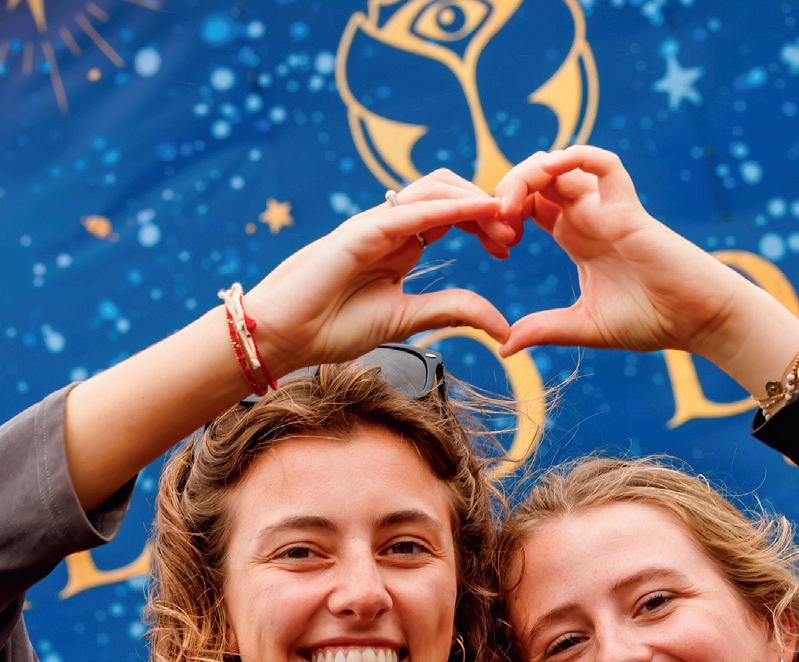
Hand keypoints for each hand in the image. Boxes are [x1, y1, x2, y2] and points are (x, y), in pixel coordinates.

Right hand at [244, 171, 514, 374]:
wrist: (285, 335)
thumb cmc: (334, 327)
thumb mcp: (409, 318)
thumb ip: (453, 312)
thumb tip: (504, 327)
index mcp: (402, 244)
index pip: (453, 215)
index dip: (485, 223)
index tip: (509, 248)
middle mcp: (391, 226)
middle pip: (449, 192)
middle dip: (486, 207)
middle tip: (513, 236)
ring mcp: (376, 224)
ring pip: (434, 189)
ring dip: (474, 201)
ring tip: (503, 224)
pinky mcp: (362, 230)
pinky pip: (412, 209)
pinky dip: (450, 206)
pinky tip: (479, 210)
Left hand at [492, 146, 747, 357]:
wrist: (696, 320)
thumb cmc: (651, 321)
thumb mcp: (584, 327)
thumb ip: (545, 330)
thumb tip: (504, 347)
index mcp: (576, 238)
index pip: (529, 204)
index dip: (505, 214)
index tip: (496, 245)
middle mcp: (588, 217)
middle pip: (538, 178)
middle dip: (508, 189)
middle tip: (496, 221)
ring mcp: (607, 208)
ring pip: (561, 163)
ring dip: (528, 172)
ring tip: (511, 204)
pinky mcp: (628, 208)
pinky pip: (603, 163)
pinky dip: (575, 156)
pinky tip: (549, 173)